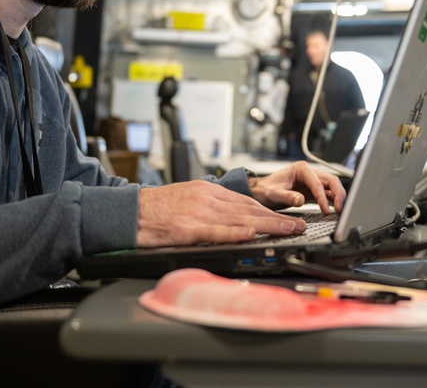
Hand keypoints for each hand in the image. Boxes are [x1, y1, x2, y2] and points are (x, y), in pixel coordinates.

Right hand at [137, 180, 306, 246]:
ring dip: (267, 226)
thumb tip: (236, 218)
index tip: (289, 218)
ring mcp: (196, 213)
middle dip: (277, 218)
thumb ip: (211, 206)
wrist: (128, 211)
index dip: (271, 211)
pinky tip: (250, 235)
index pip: (247, 201)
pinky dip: (234, 233)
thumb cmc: (156, 208)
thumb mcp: (187, 197)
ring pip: (239, 219)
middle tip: (299, 226)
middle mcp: (206, 198)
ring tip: (288, 232)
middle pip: (249, 209)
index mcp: (208, 191)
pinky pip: (214, 231)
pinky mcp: (185, 228)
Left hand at [248, 161, 346, 214]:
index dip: (323, 197)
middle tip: (341, 209)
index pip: (317, 182)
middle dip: (338, 194)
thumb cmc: (265, 189)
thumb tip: (300, 200)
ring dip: (338, 197)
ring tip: (342, 211)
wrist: (260, 191)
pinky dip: (333, 201)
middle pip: (331, 181)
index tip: (325, 210)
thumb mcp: (273, 193)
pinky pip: (327, 194)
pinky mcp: (313, 190)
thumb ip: (287, 196)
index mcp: (301, 169)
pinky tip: (336, 209)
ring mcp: (312, 181)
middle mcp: (309, 173)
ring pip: (332, 186)